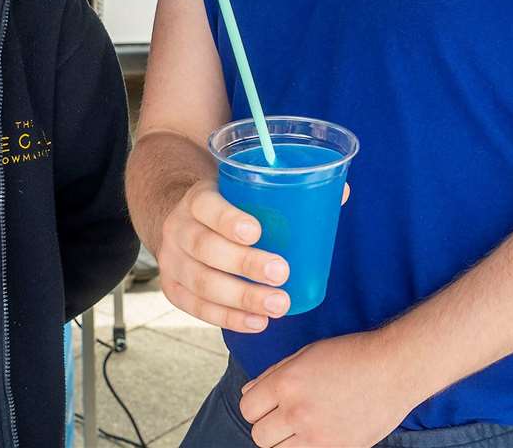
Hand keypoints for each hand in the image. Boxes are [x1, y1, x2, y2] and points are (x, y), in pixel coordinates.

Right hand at [157, 180, 290, 331]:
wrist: (183, 222)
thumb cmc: (226, 206)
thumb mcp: (240, 188)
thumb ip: (282, 189)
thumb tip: (341, 193)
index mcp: (196, 199)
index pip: (206, 206)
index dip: (228, 220)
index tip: (257, 232)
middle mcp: (178, 229)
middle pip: (206, 248)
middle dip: (245, 264)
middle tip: (282, 272)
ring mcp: (171, 262)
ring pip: (203, 283)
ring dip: (242, 298)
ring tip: (279, 305)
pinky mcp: (173, 289)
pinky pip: (198, 308)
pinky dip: (229, 318)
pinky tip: (258, 322)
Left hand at [239, 331, 425, 446]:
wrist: (394, 369)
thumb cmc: (352, 356)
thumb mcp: (307, 354)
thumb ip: (273, 374)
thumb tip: (249, 392)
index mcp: (287, 383)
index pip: (247, 408)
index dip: (257, 405)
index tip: (270, 403)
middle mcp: (297, 412)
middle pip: (259, 435)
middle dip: (270, 425)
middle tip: (288, 415)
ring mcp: (317, 436)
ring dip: (287, 440)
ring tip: (308, 424)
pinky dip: (308, 447)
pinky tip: (322, 432)